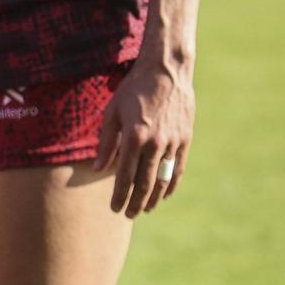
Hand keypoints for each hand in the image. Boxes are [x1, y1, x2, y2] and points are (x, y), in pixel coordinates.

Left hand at [94, 57, 194, 217]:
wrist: (166, 70)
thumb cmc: (133, 89)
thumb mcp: (112, 112)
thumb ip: (106, 143)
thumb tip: (98, 168)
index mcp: (133, 136)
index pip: (124, 175)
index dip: (119, 195)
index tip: (114, 208)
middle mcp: (155, 143)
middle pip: (145, 182)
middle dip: (136, 202)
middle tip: (128, 215)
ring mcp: (173, 142)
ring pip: (163, 178)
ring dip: (154, 197)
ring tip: (146, 209)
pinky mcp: (185, 139)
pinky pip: (179, 168)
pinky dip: (172, 184)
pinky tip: (166, 194)